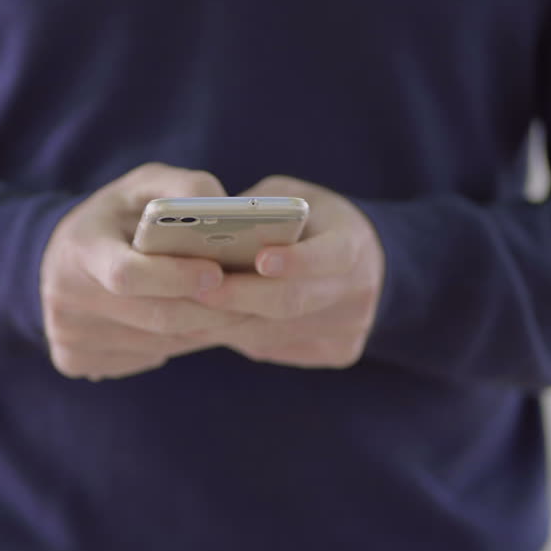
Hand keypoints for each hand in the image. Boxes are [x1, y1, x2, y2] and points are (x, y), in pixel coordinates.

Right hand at [39, 163, 245, 379]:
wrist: (59, 260)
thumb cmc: (114, 217)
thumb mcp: (143, 186)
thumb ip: (184, 187)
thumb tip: (226, 208)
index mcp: (80, 248)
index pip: (127, 274)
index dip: (176, 278)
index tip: (218, 272)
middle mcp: (66, 296)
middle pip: (154, 317)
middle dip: (210, 311)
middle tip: (251, 301)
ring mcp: (68, 334)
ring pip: (158, 343)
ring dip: (204, 330)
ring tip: (236, 311)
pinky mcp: (75, 359)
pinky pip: (145, 359)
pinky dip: (179, 344)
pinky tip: (195, 324)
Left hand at [196, 176, 385, 368]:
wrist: (366, 265)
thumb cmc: (314, 221)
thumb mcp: (293, 198)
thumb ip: (260, 211)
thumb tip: (207, 231)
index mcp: (353, 244)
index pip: (330, 256)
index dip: (296, 261)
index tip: (259, 259)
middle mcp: (357, 291)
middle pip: (293, 302)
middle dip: (242, 297)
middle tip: (199, 291)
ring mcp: (348, 328)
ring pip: (275, 333)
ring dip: (225, 323)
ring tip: (184, 311)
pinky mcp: (335, 352)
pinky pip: (274, 348)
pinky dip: (235, 336)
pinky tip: (204, 324)